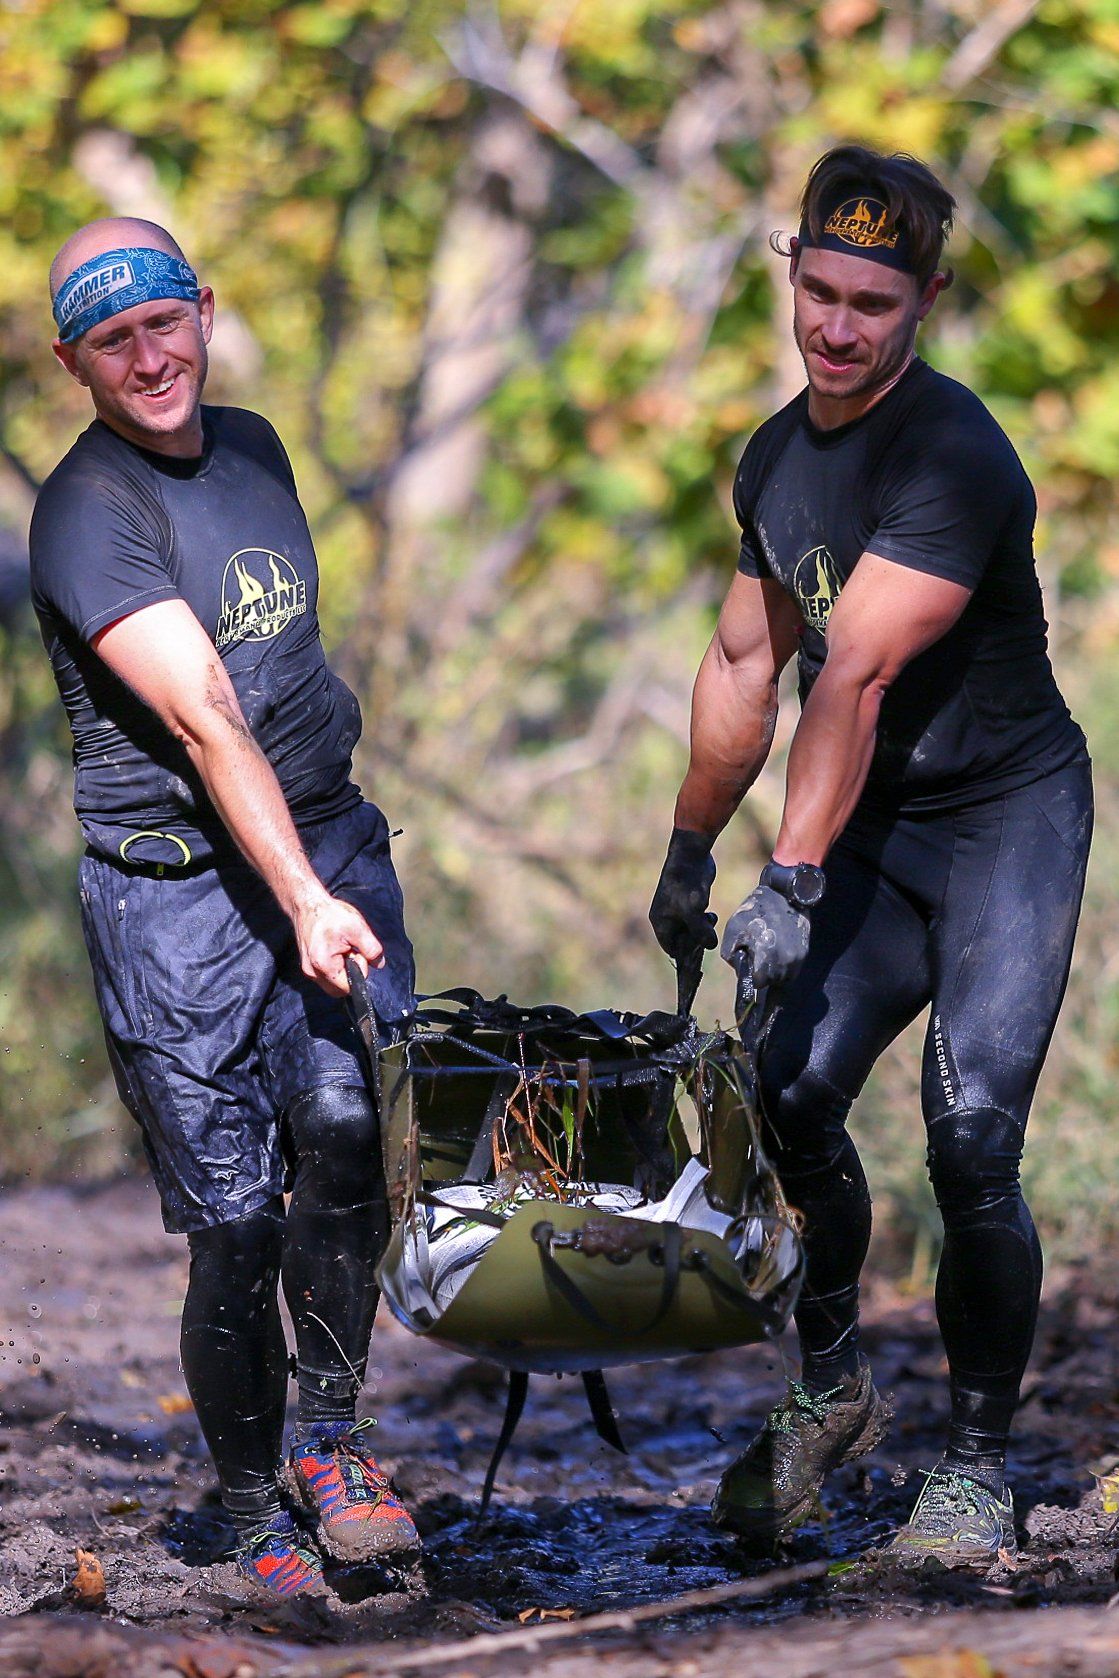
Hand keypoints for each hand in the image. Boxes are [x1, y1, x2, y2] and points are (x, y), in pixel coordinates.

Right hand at [293, 890, 385, 996]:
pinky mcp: (307, 965)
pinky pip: (326, 975)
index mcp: (324, 966)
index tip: (356, 952)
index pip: (348, 987)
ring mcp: (308, 970)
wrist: (307, 904)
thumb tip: (379, 964)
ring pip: (333, 982)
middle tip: (350, 950)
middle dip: (350, 973)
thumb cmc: (330, 914)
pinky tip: (335, 948)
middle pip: (340, 989)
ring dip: (342, 969)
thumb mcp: (357, 928)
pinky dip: (334, 966)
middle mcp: (312, 973)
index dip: (359, 971)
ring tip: (342, 947)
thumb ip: (371, 949)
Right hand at [649, 828, 717, 961]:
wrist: (691, 854)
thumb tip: (710, 946)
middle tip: (708, 936)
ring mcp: (677, 908)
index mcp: (660, 922)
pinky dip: (704, 920)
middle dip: (696, 940)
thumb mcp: (693, 912)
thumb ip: (701, 932)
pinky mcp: (688, 900)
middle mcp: (666, 917)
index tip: (700, 956)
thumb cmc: (687, 884)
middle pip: (681, 940)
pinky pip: (695, 918)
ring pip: (690, 929)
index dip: (685, 955)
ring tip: (708, 919)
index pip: (671, 948)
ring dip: (702, 930)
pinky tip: (710, 914)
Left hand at [720, 879, 809, 990]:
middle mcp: (786, 961)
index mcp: (767, 957)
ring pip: (784, 978)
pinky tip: (778, 949)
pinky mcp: (805, 953)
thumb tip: (741, 972)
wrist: (783, 895)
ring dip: (775, 971)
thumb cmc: (754, 912)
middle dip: (763, 973)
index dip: (752, 976)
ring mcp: (798, 958)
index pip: (758, 984)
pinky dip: (784, 964)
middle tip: (759, 954)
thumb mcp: (733, 931)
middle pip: (772, 982)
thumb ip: (732, 957)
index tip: (751, 965)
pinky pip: (793, 969)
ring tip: (769, 951)